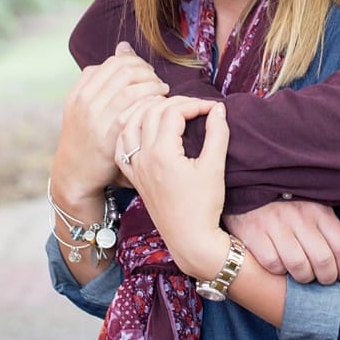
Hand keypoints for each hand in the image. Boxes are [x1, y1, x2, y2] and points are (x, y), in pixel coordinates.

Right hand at [50, 42, 168, 203]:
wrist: (76, 174)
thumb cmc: (88, 138)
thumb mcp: (87, 106)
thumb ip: (104, 79)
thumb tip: (124, 47)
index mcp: (79, 92)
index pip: (113, 63)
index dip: (137, 63)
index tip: (147, 73)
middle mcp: (84, 101)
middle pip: (124, 70)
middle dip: (147, 72)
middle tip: (158, 81)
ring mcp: (96, 117)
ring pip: (131, 85)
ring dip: (153, 85)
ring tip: (162, 91)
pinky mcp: (110, 133)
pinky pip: (136, 106)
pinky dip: (152, 101)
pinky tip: (160, 105)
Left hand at [121, 96, 229, 279]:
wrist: (189, 237)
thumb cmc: (203, 205)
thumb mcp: (214, 167)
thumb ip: (217, 134)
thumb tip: (218, 109)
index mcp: (161, 154)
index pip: (173, 112)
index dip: (195, 104)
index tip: (213, 108)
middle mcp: (142, 157)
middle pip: (150, 111)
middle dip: (174, 102)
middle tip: (195, 106)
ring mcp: (134, 166)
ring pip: (130, 123)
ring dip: (147, 108)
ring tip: (168, 107)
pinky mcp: (132, 175)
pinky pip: (121, 143)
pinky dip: (130, 127)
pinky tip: (144, 125)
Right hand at [225, 200, 339, 283]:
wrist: (250, 184)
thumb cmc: (289, 203)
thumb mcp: (316, 209)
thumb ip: (332, 234)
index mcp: (320, 211)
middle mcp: (300, 217)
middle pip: (323, 260)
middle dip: (327, 278)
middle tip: (323, 281)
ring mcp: (276, 225)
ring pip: (299, 266)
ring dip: (304, 278)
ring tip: (303, 277)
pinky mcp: (253, 234)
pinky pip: (273, 264)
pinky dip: (279, 271)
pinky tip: (280, 266)